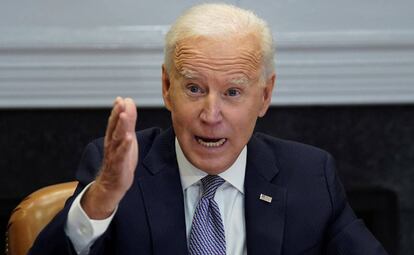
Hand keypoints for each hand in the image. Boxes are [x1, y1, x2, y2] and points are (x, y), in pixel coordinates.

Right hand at [81, 97, 137, 218]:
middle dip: (117, 114)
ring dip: (120, 127)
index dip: (117, 110)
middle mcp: (112, 144)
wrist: (112, 185)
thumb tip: (129, 104)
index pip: (114, 121)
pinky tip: (129, 138)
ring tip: (124, 116)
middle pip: (114, 127)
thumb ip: (128, 123)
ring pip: (117, 139)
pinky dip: (125, 146)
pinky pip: (121, 155)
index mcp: (113, 137)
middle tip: (120, 102)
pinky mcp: (119, 165)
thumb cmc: (120, 160)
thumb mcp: (125, 139)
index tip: (122, 99)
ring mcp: (114, 155)